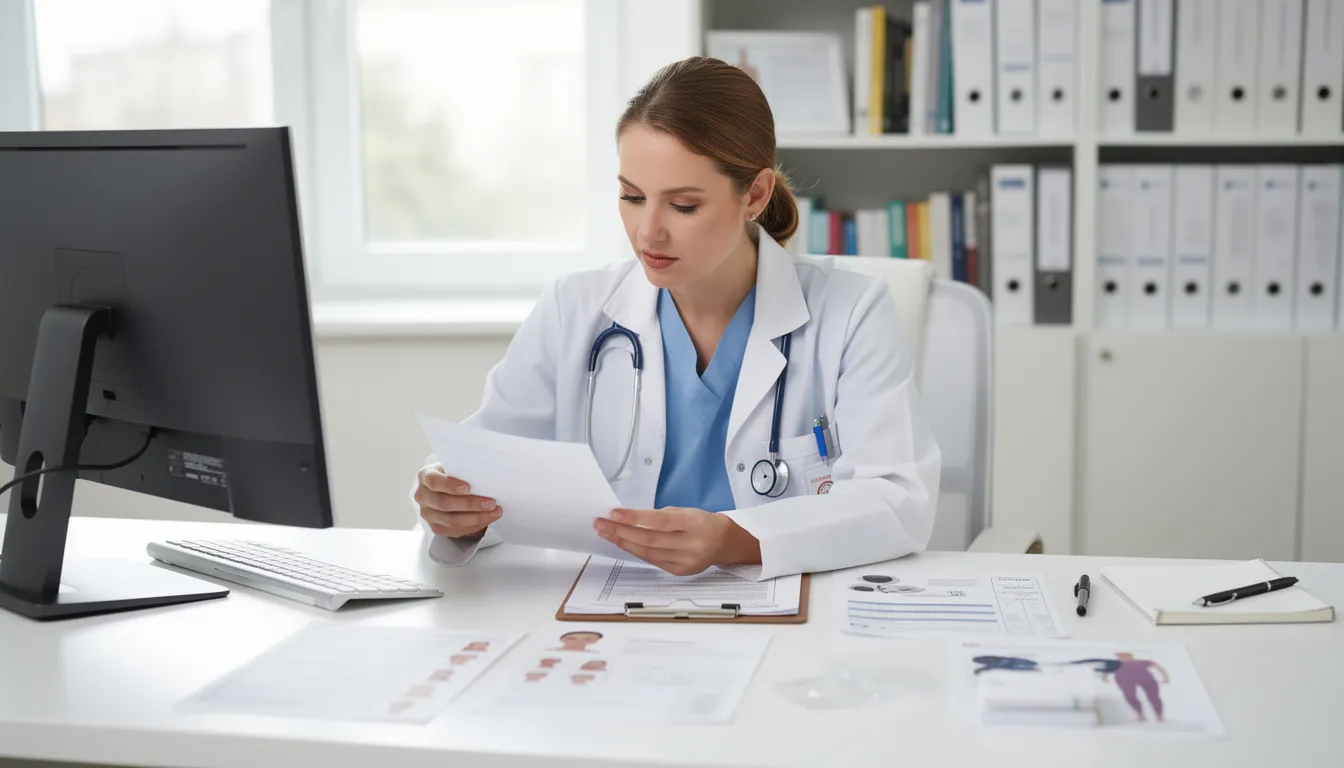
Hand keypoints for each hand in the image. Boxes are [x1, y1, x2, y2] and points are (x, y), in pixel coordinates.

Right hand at [415, 463, 500, 539]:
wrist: (447, 488)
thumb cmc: (455, 474)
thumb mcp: (456, 466)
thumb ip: (465, 469)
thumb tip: (486, 475)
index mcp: (425, 475)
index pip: (434, 481)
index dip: (450, 485)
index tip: (468, 487)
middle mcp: (422, 496)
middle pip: (444, 504)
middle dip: (470, 504)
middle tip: (491, 503)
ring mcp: (427, 513)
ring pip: (451, 521)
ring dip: (476, 517)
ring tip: (495, 512)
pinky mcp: (436, 527)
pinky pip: (455, 530)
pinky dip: (474, 525)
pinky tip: (487, 519)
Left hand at [593, 507, 760, 575]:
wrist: (724, 543)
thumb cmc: (702, 522)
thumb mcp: (686, 511)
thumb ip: (660, 516)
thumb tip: (629, 519)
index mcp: (694, 524)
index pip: (659, 521)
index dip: (634, 517)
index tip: (613, 513)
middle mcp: (691, 544)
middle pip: (649, 539)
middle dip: (621, 531)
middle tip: (601, 523)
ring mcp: (685, 561)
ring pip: (647, 553)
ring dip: (623, 542)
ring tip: (606, 532)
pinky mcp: (679, 572)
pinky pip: (651, 561)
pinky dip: (635, 551)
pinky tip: (622, 543)